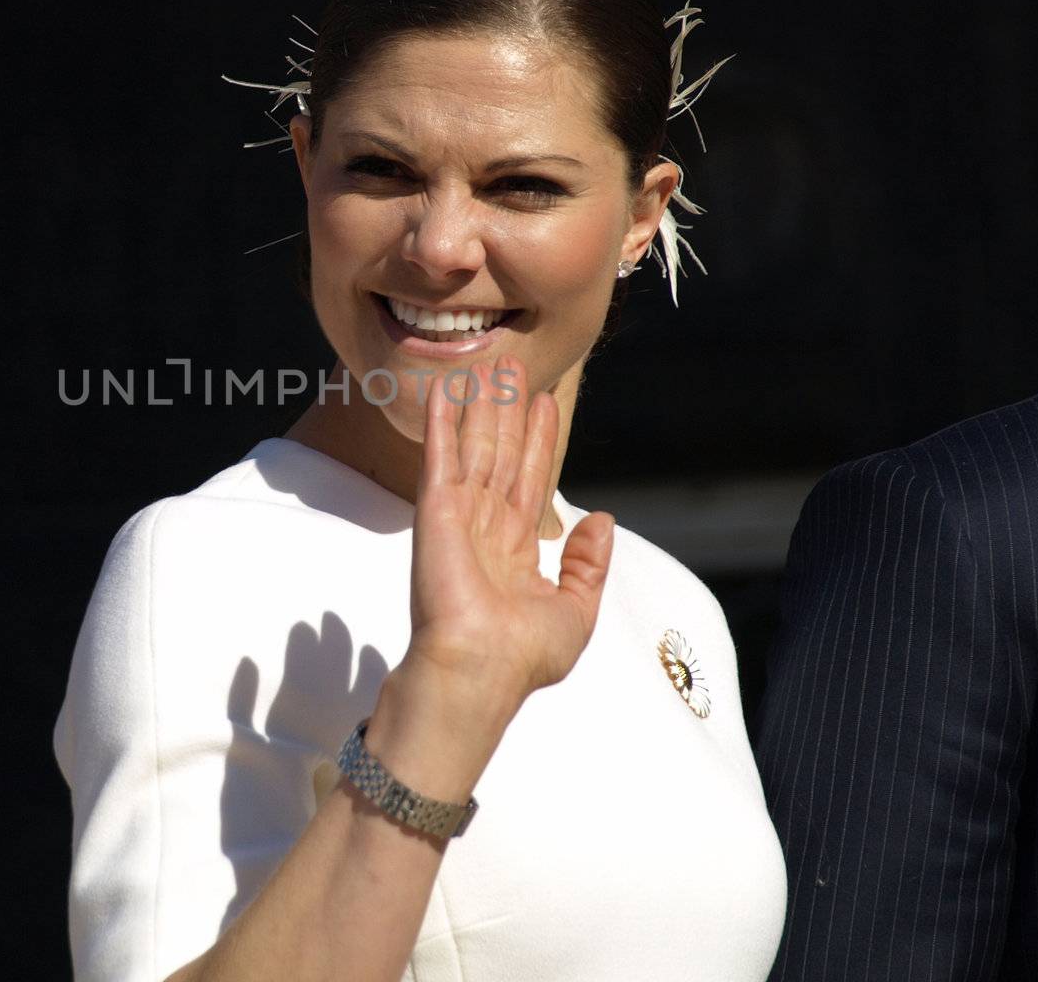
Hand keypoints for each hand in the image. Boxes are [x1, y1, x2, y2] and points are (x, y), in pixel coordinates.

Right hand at [403, 356, 613, 714]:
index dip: (539, 441)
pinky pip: (441, 455)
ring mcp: (459, 515)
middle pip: (502, 454)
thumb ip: (589, 564)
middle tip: (512, 367)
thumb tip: (601, 518)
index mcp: (517, 550)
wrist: (479, 672)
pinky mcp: (436, 510)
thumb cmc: (523, 656)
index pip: (531, 480)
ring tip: (488, 365)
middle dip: (509, 411)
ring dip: (481, 405)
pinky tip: (446, 389)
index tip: (545, 404)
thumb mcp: (576, 611)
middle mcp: (486, 526)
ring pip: (475, 446)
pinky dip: (443, 420)